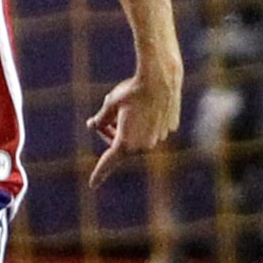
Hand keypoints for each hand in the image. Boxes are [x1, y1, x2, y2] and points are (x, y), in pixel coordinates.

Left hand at [88, 66, 180, 186]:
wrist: (161, 76)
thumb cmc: (133, 90)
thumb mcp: (110, 103)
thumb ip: (100, 119)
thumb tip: (92, 125)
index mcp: (126, 142)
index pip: (108, 162)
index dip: (99, 174)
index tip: (92, 185)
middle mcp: (144, 145)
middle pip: (122, 146)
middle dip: (111, 135)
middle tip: (103, 120)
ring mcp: (159, 137)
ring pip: (139, 138)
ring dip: (129, 128)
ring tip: (126, 108)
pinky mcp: (170, 128)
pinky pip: (154, 129)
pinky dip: (146, 122)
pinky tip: (146, 104)